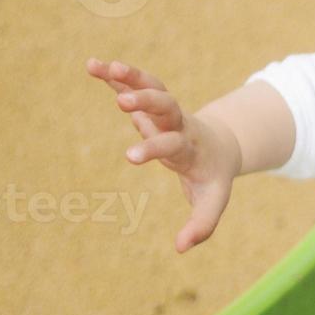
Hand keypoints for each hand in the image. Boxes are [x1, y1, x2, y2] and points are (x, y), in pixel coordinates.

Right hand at [86, 57, 241, 253]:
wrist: (223, 146)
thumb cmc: (212, 176)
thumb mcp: (212, 200)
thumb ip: (202, 224)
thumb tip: (181, 249)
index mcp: (190, 146)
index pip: (172, 144)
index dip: (153, 149)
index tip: (130, 157)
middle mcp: (179, 123)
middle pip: (167, 106)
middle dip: (147, 102)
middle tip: (123, 103)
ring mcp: (166, 110)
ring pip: (152, 87)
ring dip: (130, 77)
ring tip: (103, 67)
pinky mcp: (153, 103)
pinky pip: (135, 84)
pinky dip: (116, 75)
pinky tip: (91, 65)